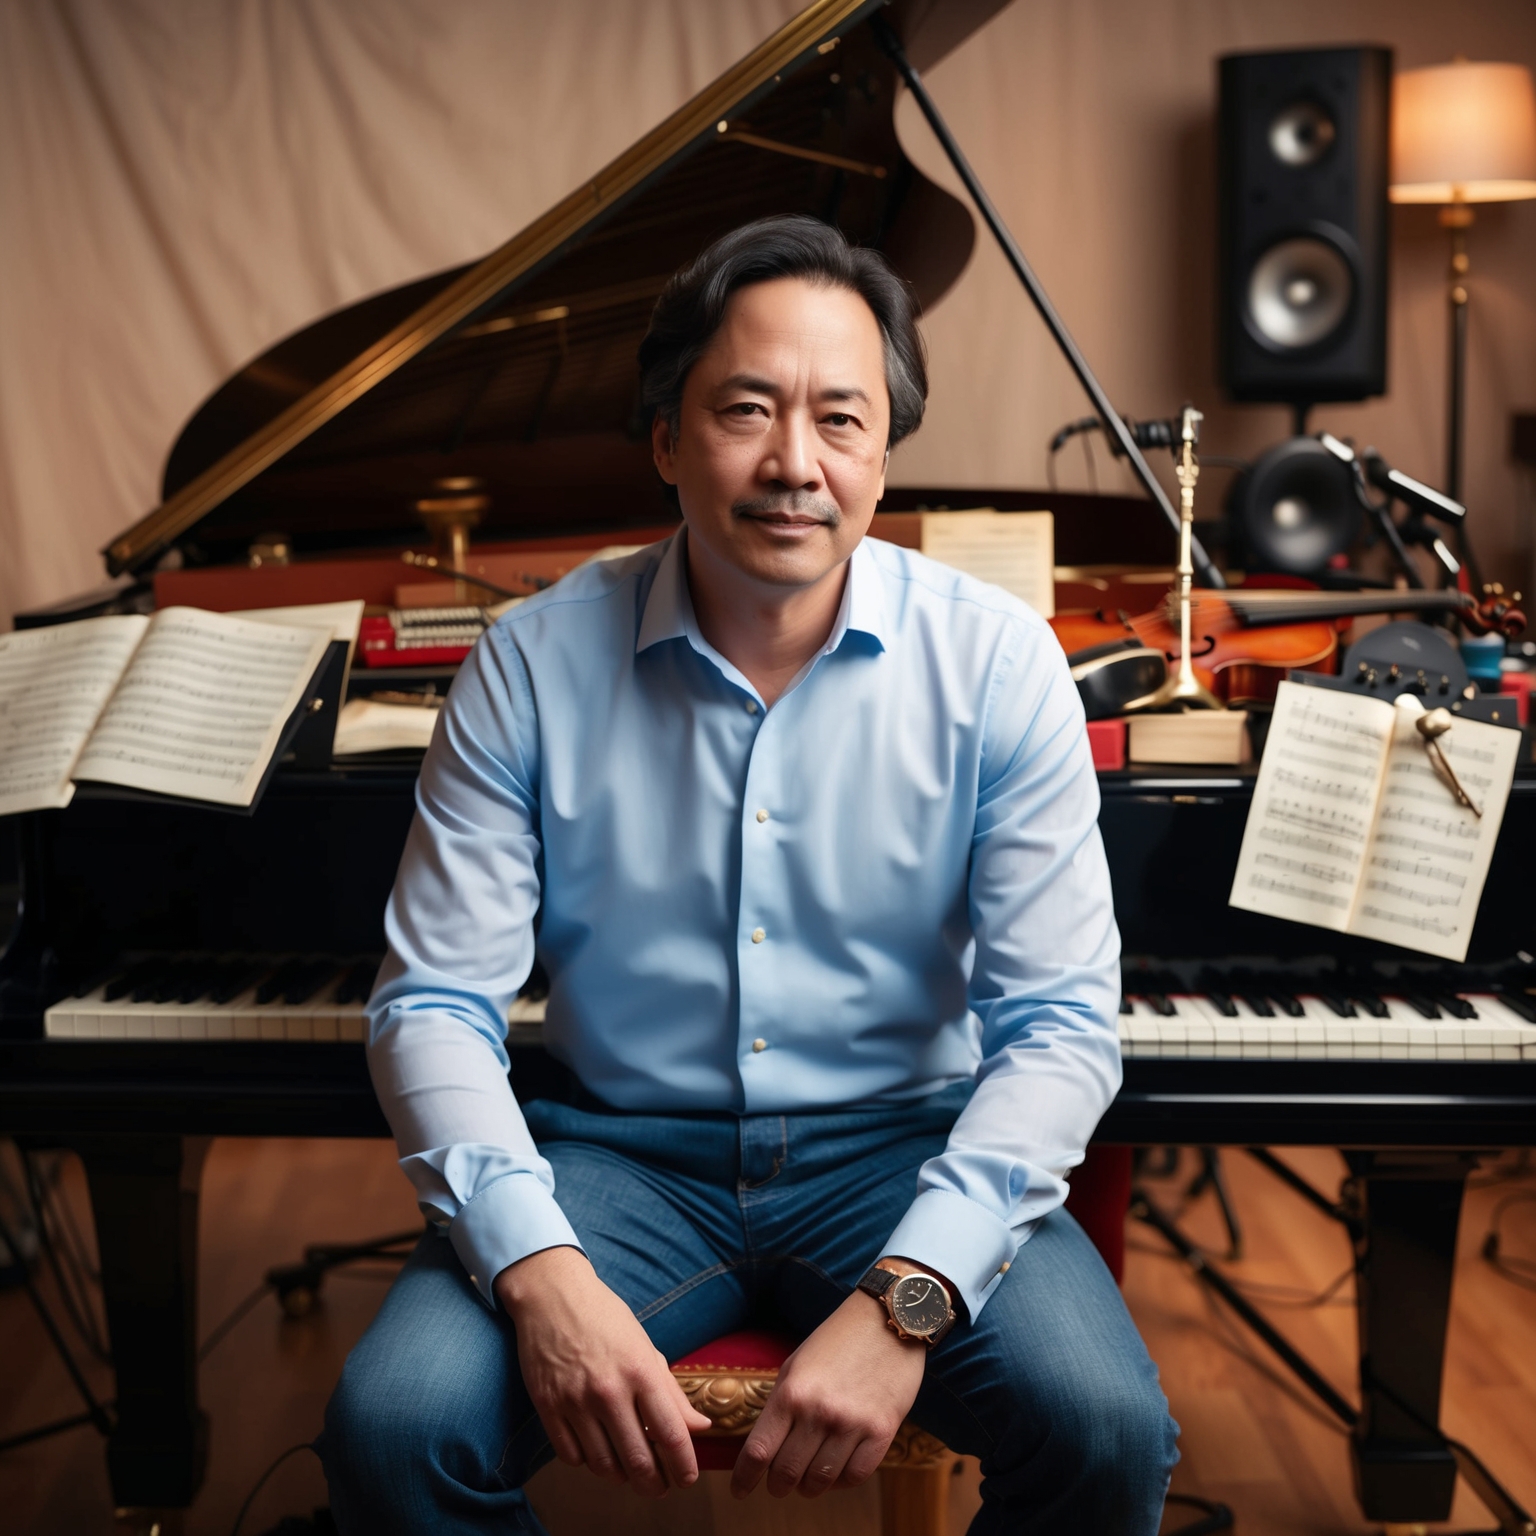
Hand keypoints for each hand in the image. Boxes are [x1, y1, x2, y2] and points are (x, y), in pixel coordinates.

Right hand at [494, 1245, 712, 1497]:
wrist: (552, 1294)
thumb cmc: (605, 1318)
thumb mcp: (644, 1346)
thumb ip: (671, 1391)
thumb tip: (700, 1427)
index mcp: (640, 1370)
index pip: (671, 1434)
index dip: (684, 1465)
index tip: (687, 1478)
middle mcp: (608, 1389)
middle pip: (638, 1460)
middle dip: (654, 1484)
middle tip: (660, 1487)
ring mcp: (575, 1400)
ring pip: (603, 1465)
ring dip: (620, 1475)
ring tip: (629, 1470)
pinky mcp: (547, 1406)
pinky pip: (571, 1456)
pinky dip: (587, 1462)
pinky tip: (596, 1451)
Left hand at [730, 1287, 926, 1499]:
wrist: (888, 1319)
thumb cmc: (837, 1340)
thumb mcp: (797, 1365)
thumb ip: (781, 1405)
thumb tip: (765, 1447)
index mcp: (791, 1392)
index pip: (758, 1451)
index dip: (744, 1479)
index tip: (739, 1491)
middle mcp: (819, 1412)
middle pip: (786, 1473)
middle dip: (777, 1486)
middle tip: (778, 1484)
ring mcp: (852, 1424)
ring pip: (820, 1481)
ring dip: (809, 1486)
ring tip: (808, 1478)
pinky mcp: (881, 1431)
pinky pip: (854, 1477)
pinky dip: (840, 1481)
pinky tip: (836, 1470)